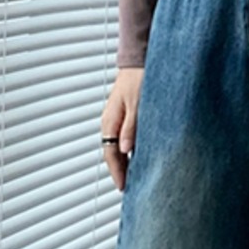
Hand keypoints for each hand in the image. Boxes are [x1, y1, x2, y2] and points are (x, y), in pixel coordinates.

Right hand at [102, 67, 143, 191]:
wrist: (138, 61)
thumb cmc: (138, 78)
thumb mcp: (137, 104)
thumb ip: (131, 127)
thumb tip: (125, 149)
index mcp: (110, 122)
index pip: (111, 154)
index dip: (117, 172)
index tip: (123, 186)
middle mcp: (111, 123)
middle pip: (113, 154)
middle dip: (120, 171)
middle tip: (129, 187)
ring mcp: (117, 120)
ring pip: (118, 147)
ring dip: (125, 161)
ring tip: (135, 176)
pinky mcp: (125, 116)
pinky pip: (123, 138)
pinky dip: (129, 150)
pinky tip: (138, 155)